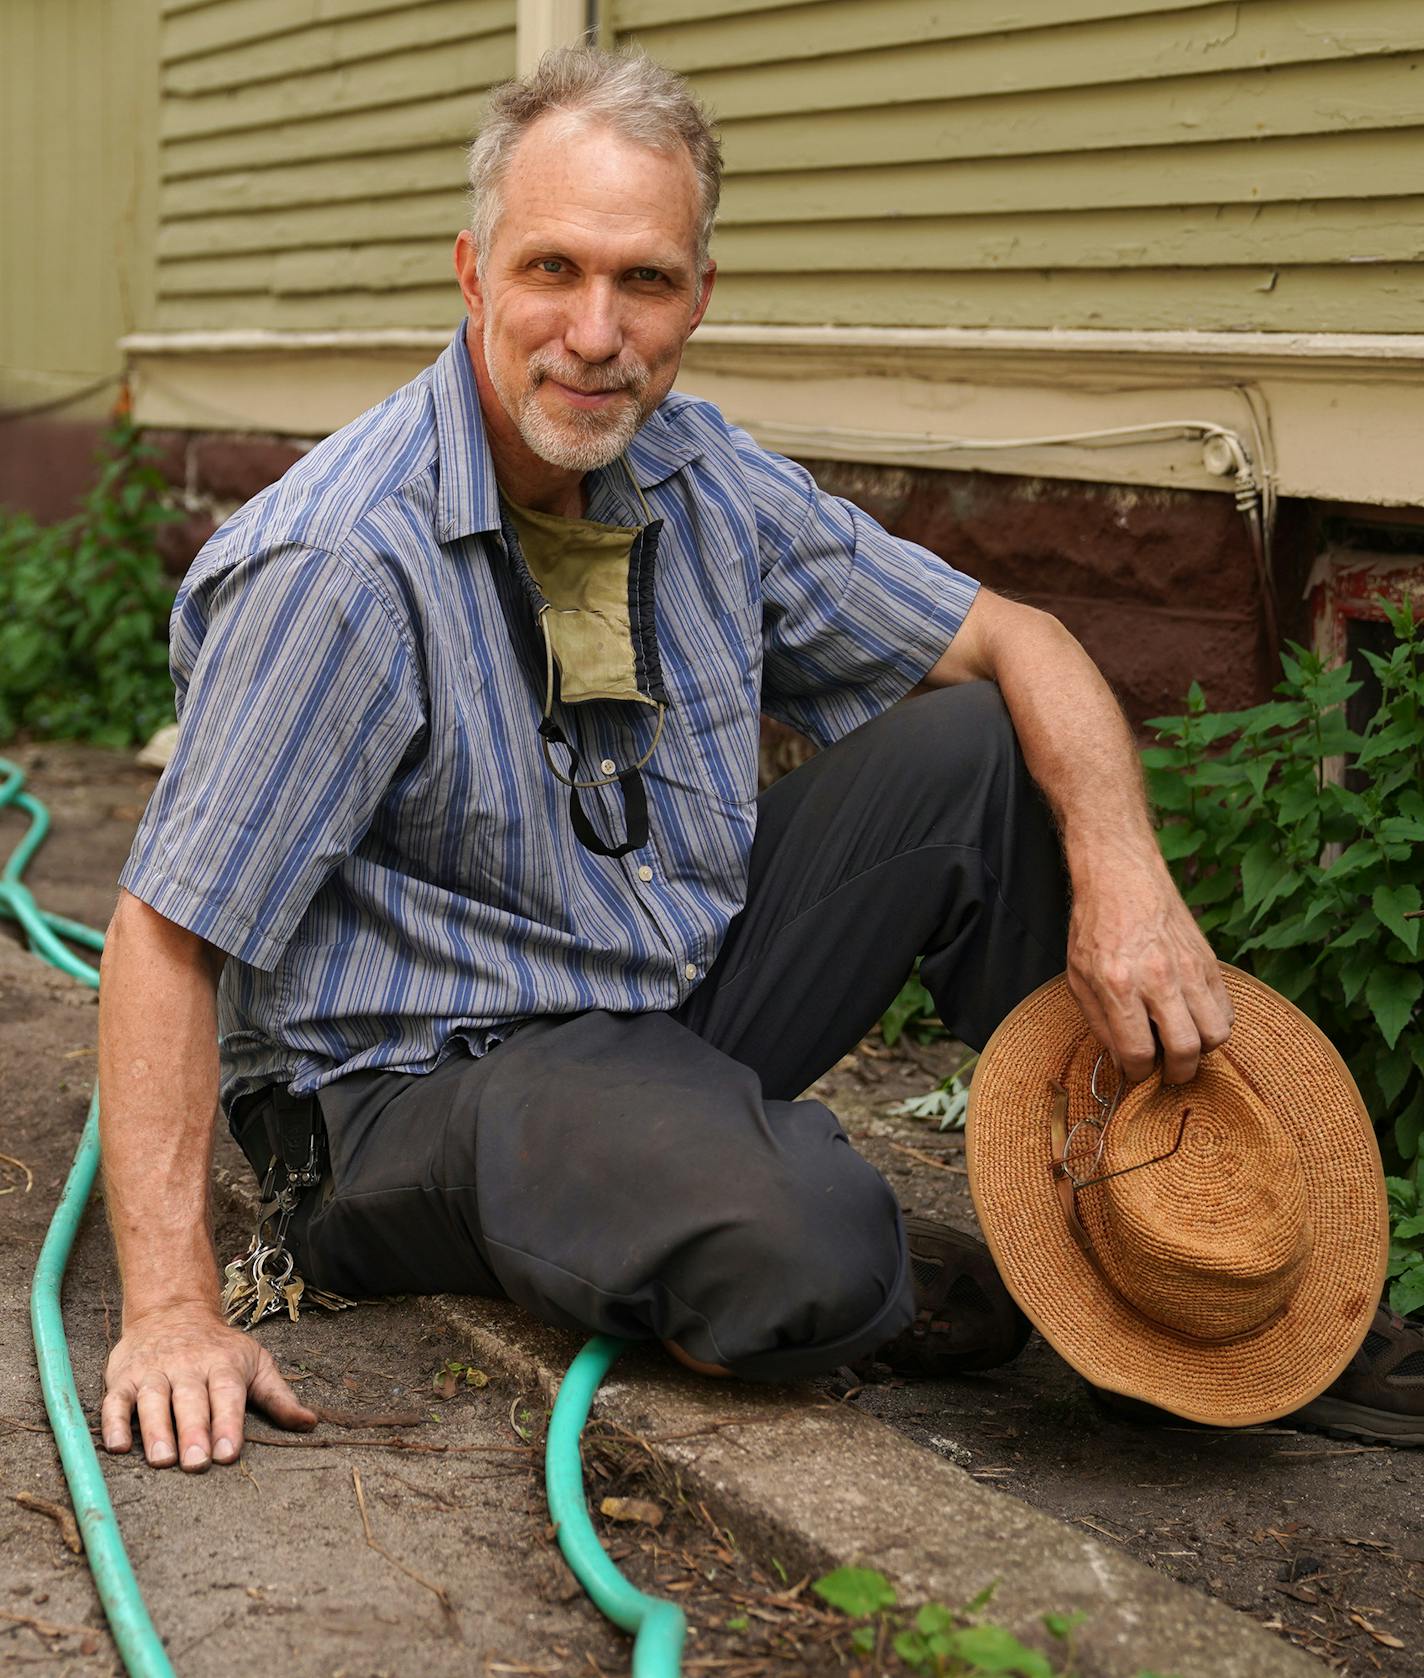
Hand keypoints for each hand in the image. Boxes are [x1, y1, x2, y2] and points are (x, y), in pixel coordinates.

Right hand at [101, 1302, 316, 1469]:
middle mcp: (187, 1367)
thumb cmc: (219, 1348)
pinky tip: (117, 1446)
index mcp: (222, 1365)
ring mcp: (154, 1372)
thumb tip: (310, 1424)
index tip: (228, 1453)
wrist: (172, 1310)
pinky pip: (115, 1401)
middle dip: (193, 1432)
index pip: (227, 1395)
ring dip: (156, 1430)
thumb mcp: (255, 1363)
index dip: (228, 1423)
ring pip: (153, 1401)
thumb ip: (279, 1396)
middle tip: (196, 1463)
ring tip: (162, 1459)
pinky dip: (113, 1423)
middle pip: (190, 1401)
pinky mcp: (124, 1378)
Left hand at [1066, 860, 1233, 1084]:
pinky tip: (1193, 1018)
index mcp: (1117, 984)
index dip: (1138, 1073)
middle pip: (1186, 1049)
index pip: (1139, 1052)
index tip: (1137, 1072)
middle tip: (1167, 1071)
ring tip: (1182, 1042)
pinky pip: (1227, 1008)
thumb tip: (1123, 1060)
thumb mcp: (1077, 976)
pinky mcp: (1208, 960)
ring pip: (1216, 1032)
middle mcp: (1157, 978)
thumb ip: (1099, 1023)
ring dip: (1200, 1049)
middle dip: (1177, 1073)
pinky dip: (1214, 1023)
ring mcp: (1188, 968)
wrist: (1121, 877)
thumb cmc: (1095, 927)